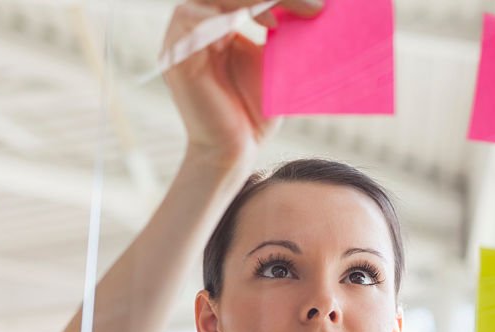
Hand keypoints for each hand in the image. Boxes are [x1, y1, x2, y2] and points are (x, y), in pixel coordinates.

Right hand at [162, 1, 322, 165]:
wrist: (235, 152)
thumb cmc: (254, 113)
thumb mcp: (273, 62)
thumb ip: (281, 29)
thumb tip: (316, 2)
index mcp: (214, 25)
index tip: (317, 6)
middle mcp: (193, 28)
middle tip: (313, 6)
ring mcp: (181, 41)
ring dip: (250, 0)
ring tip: (281, 21)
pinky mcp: (177, 58)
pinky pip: (193, 17)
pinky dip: (228, 14)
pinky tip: (261, 26)